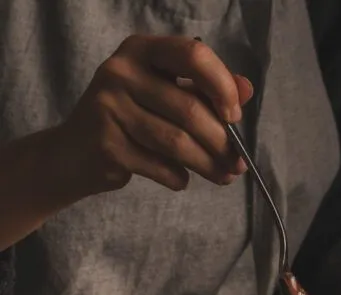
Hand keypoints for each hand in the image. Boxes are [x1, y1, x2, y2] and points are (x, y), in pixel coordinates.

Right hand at [49, 35, 252, 198]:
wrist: (75, 153)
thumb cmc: (131, 121)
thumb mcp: (165, 95)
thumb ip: (205, 90)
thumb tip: (247, 90)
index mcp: (142, 50)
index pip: (193, 55)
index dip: (222, 86)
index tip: (234, 116)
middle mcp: (122, 72)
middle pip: (190, 109)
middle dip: (222, 143)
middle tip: (237, 163)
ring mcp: (110, 107)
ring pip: (179, 143)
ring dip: (209, 166)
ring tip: (223, 176)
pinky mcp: (108, 144)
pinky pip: (162, 168)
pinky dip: (180, 179)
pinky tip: (182, 179)